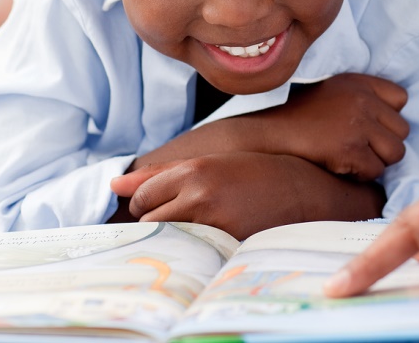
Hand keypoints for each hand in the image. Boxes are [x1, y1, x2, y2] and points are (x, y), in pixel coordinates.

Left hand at [111, 152, 384, 239]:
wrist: (305, 193)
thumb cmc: (256, 174)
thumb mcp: (212, 162)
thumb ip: (161, 173)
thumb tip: (114, 184)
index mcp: (195, 170)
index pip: (143, 194)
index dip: (148, 202)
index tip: (165, 204)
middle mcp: (199, 194)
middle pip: (148, 220)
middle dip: (157, 222)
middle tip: (183, 219)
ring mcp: (213, 223)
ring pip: (166, 239)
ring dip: (172, 239)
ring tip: (196, 230)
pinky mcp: (226, 245)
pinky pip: (191, 256)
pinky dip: (193, 253)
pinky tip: (209, 245)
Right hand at [247, 73, 408, 179]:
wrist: (269, 131)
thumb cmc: (300, 114)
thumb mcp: (334, 90)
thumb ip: (363, 98)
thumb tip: (393, 122)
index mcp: (360, 83)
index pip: (401, 98)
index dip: (388, 117)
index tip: (369, 125)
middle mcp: (363, 100)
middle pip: (402, 130)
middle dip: (384, 143)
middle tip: (358, 146)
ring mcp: (358, 125)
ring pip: (395, 153)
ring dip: (376, 161)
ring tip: (351, 156)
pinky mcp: (350, 150)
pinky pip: (375, 172)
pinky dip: (361, 175)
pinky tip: (340, 166)